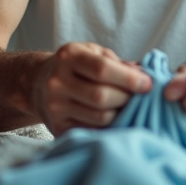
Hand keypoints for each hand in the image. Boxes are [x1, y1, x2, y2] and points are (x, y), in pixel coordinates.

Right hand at [32, 42, 151, 134]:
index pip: (102, 69)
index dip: (129, 79)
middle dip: (127, 98)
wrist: (37, 83)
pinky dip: (109, 127)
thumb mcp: (93, 53)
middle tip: (139, 98)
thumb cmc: (75, 66)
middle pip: (101, 96)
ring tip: (127, 107)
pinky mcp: (57, 127)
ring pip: (99, 117)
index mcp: (69, 56)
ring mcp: (55, 106)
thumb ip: (119, 63)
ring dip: (121, 114)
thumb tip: (145, 75)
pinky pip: (92, 131)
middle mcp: (57, 81)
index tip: (148, 84)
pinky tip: (114, 118)